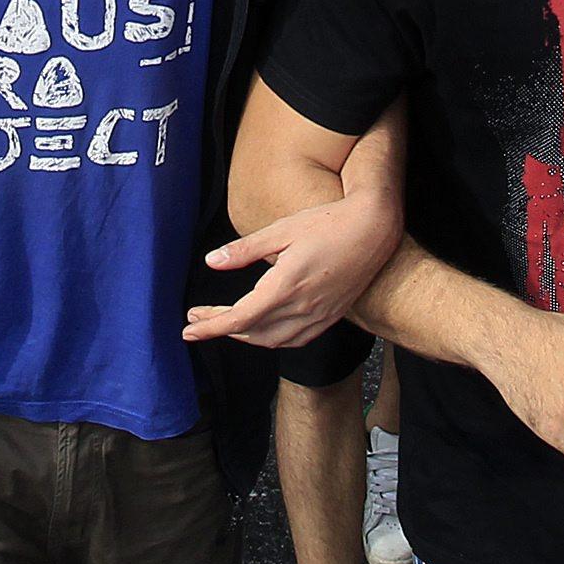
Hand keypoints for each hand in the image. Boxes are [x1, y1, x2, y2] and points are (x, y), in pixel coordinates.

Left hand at [183, 191, 403, 348]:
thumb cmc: (330, 223)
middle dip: (220, 330)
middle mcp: (301, 307)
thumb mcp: (282, 230)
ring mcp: (318, 315)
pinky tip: (263, 329)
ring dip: (245, 336)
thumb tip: (212, 261)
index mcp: (285, 285)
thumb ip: (245, 249)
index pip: (238, 318)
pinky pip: (294, 339)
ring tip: (225, 324)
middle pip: (251, 332)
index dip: (210, 326)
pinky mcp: (330, 316)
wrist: (375, 230)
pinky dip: (272, 339)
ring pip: (272, 340)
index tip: (188, 329)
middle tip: (198, 321)